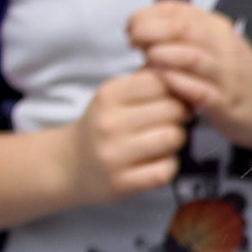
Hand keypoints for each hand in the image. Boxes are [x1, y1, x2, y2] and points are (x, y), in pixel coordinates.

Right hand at [66, 68, 194, 207]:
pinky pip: (165, 170)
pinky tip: (158, 161)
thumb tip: (184, 68)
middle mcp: (109, 123)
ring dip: (177, 139)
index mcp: (109, 95)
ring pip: (172, 137)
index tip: (174, 98)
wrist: (68, 164)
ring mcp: (113, 155)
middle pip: (173, 109)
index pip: (162, 81)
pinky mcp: (121, 183)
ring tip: (165, 139)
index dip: (176, 89)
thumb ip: (147, 79)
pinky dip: (168, 165)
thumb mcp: (115, 95)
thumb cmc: (103, 125)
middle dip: (181, 114)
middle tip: (173, 120)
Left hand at [127, 0, 251, 155]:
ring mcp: (226, 74)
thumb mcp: (214, 45)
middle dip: (150, 30)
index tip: (131, 28)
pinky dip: (178, 84)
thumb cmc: (236, 76)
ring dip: (163, 55)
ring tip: (146, 60)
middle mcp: (223, 46)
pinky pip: (200, 90)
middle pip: (181, 27)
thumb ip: (182, 36)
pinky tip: (164, 83)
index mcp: (216, 27)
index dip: (147, 14)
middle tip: (132, 41)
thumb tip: (140, 33)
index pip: (176, 8)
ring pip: (191, 56)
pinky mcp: (227, 102)